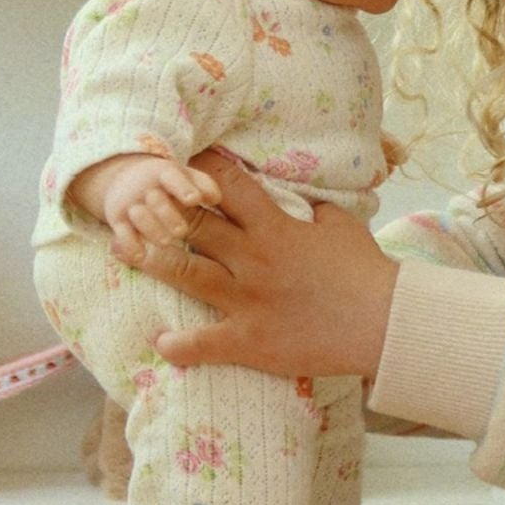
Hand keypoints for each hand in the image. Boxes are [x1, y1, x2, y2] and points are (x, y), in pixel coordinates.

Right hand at [71, 153, 221, 247]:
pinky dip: (129, 244)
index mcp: (165, 173)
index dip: (183, 187)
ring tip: (166, 242)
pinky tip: (140, 256)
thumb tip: (216, 198)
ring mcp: (131, 203)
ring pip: (139, 215)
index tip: (195, 199)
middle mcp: (145, 187)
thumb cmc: (170, 184)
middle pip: (156, 199)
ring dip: (152, 228)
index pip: (173, 177)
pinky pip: (121, 233)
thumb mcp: (186, 177)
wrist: (126, 180)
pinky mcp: (118, 220)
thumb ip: (204, 185)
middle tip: (182, 231)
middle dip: (168, 214)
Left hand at [113, 150, 399, 380]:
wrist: (384, 322)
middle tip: (132, 200)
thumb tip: (302, 200)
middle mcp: (253, 258)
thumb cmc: (365, 273)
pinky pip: (204, 343)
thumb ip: (312, 209)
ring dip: (149, 260)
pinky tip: (161, 343)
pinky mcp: (249, 340)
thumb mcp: (340, 226)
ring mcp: (246, 300)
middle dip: (160, 208)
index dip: (199, 167)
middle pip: (193, 224)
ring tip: (120, 248)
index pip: (226, 185)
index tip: (177, 159)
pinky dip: (180, 345)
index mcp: (274, 227)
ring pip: (186, 273)